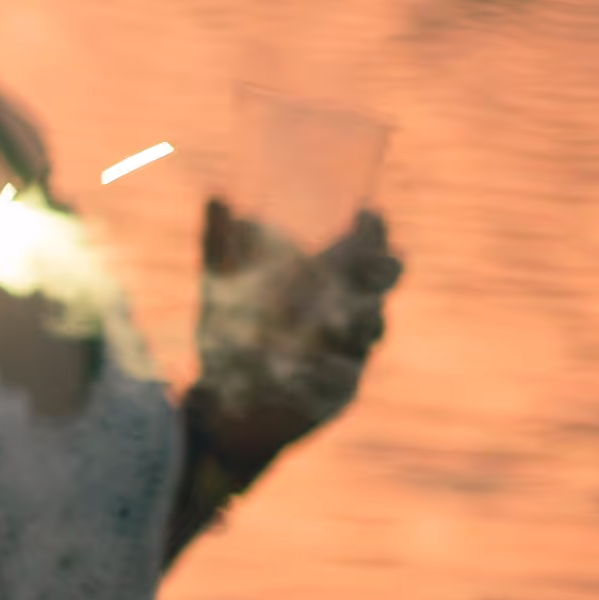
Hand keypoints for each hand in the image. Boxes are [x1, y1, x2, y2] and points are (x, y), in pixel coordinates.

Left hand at [190, 201, 396, 473]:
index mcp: (331, 285)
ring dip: (357, 316)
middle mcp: (349, 318)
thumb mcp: (221, 287)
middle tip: (365, 260)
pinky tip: (316, 363)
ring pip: (370, 328)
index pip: (367, 252)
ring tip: (332, 311)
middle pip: (380, 286)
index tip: (366, 214)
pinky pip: (344, 378)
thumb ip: (222, 245)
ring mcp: (349, 356)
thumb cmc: (234, 334)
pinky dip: (332, 368)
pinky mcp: (337, 395)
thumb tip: (217, 195)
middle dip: (380, 270)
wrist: (225, 404)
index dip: (374, 233)